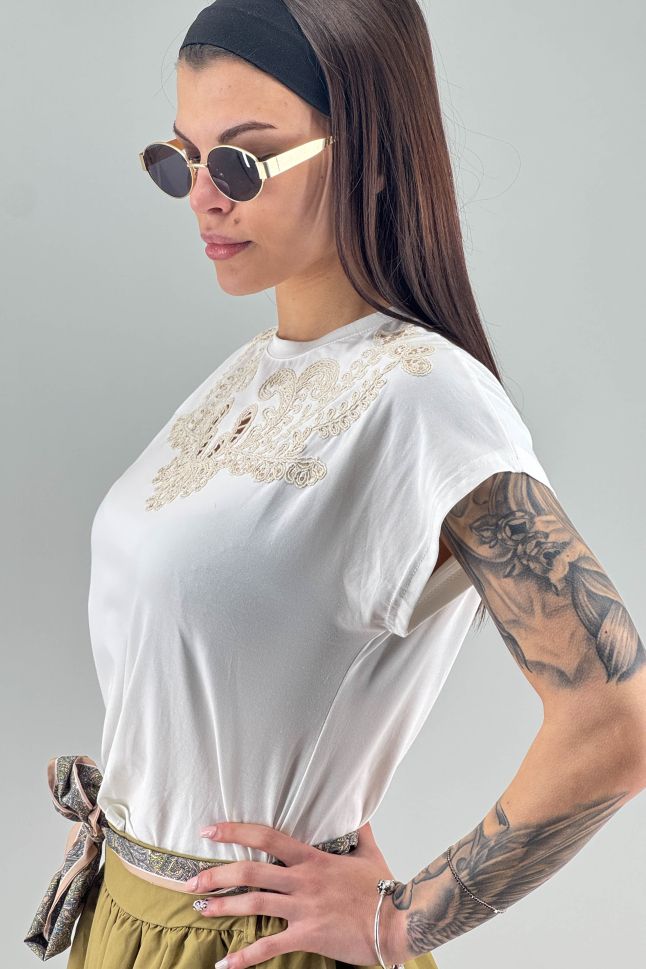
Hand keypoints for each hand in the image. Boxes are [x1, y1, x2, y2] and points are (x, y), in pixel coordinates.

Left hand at [186, 819, 408, 968]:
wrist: (400, 921)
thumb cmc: (384, 888)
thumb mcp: (369, 852)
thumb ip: (358, 831)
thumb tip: (358, 811)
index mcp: (312, 858)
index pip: (266, 837)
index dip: (235, 831)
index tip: (209, 830)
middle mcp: (303, 881)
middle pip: (250, 872)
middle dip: (215, 875)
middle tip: (190, 881)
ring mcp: (304, 909)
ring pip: (253, 904)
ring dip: (222, 908)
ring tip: (199, 910)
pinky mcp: (308, 935)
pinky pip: (270, 947)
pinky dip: (245, 958)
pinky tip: (226, 965)